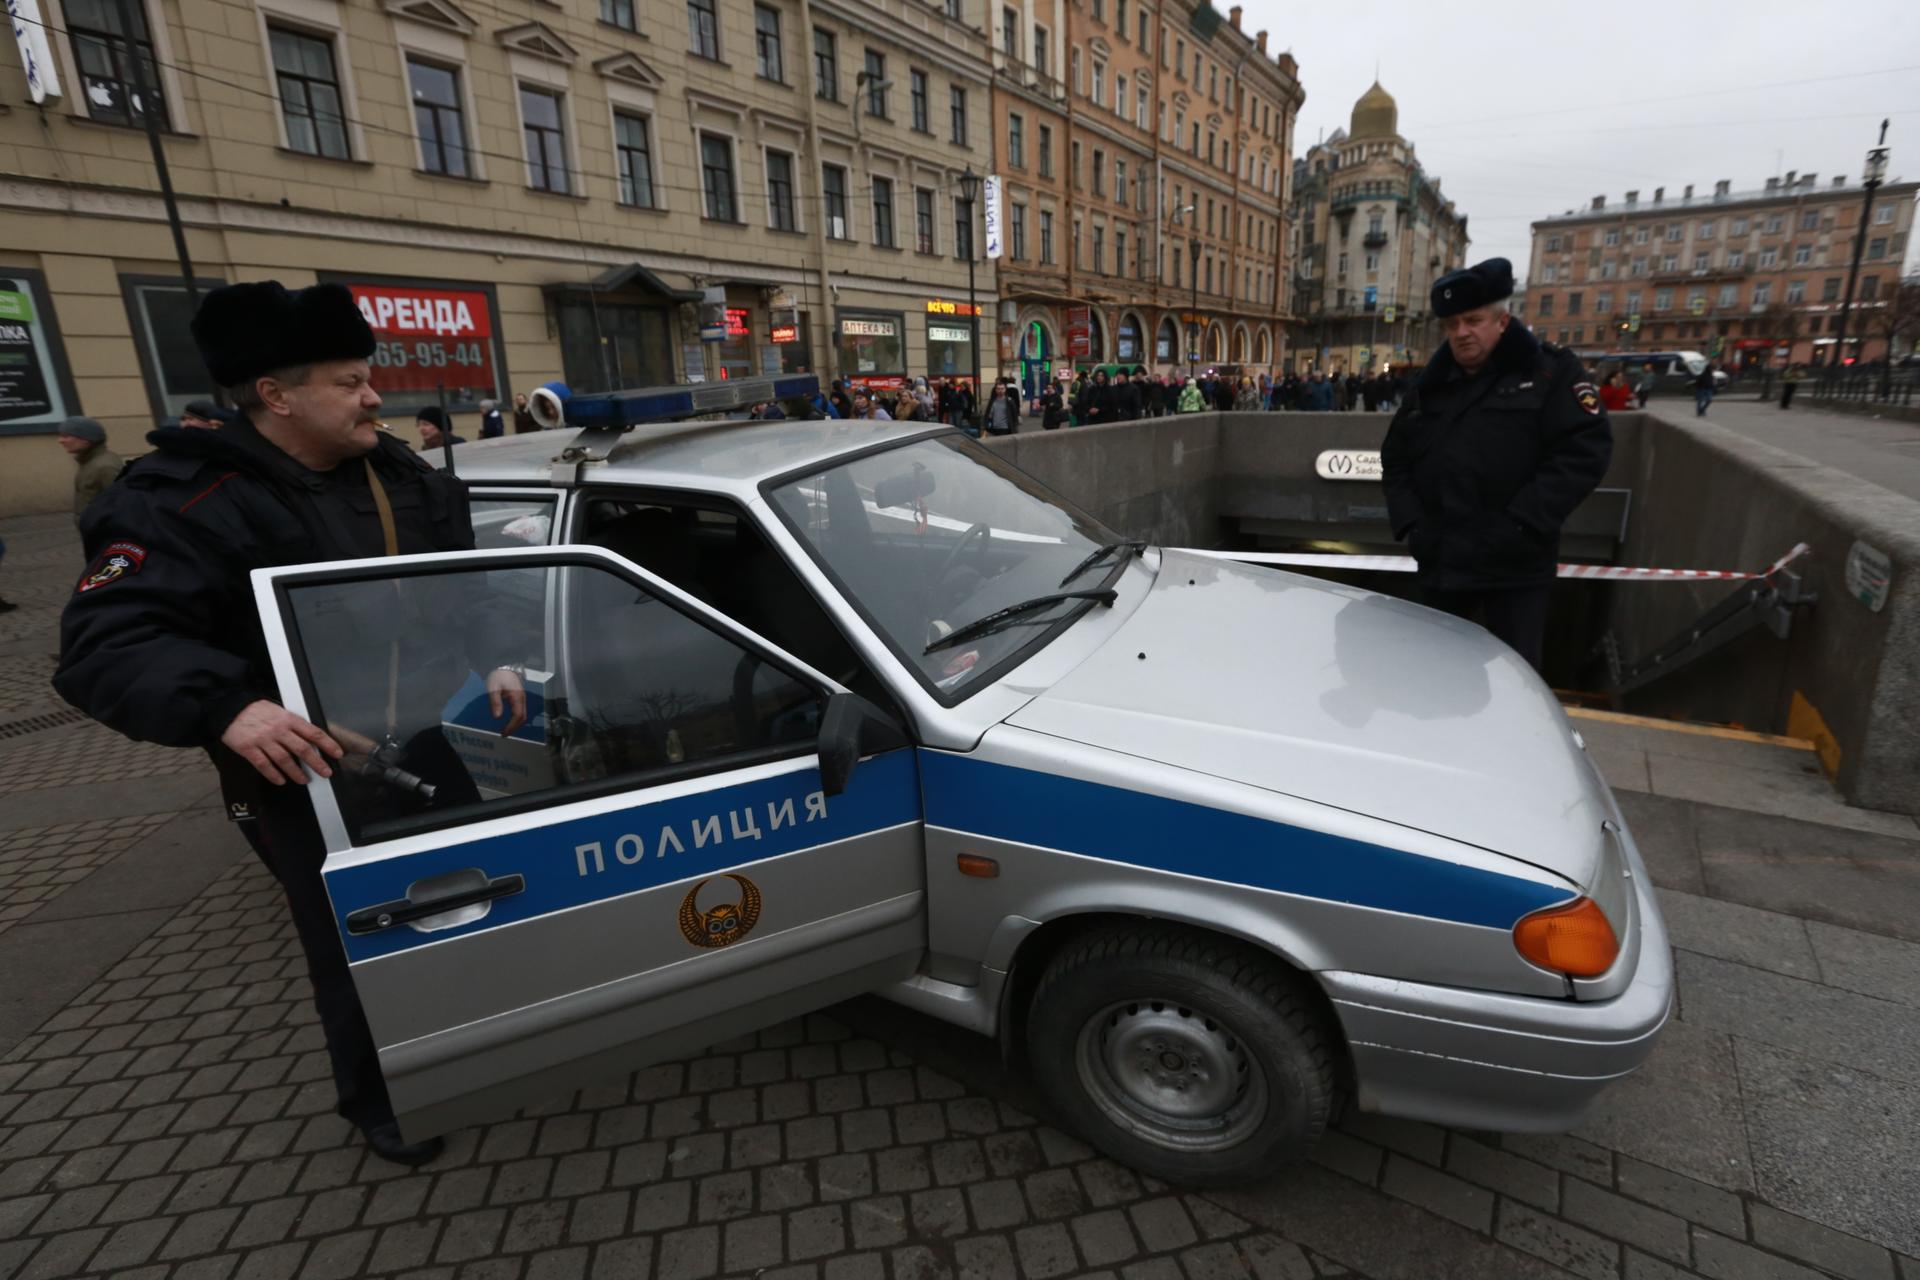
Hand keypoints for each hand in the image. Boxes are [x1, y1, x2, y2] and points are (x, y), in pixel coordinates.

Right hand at [221, 700, 343, 784]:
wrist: (230, 707)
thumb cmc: (257, 710)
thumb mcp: (280, 711)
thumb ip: (293, 724)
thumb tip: (311, 738)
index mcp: (289, 719)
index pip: (314, 733)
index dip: (328, 744)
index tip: (338, 754)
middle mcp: (278, 730)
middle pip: (302, 749)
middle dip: (317, 763)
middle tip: (326, 773)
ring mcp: (263, 740)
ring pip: (284, 759)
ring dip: (296, 772)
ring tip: (304, 780)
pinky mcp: (249, 748)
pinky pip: (264, 765)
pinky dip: (273, 774)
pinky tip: (281, 781)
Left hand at [487, 668, 526, 737]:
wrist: (505, 665)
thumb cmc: (498, 676)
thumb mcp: (494, 688)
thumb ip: (496, 702)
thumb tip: (497, 717)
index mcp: (517, 697)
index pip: (517, 716)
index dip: (511, 726)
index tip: (503, 733)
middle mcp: (522, 699)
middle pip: (522, 717)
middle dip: (514, 727)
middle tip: (504, 734)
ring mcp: (522, 698)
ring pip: (523, 714)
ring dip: (516, 724)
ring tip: (507, 729)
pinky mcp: (520, 697)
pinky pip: (520, 711)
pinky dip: (516, 718)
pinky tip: (509, 720)